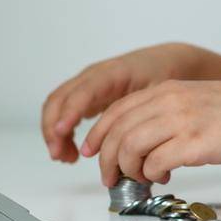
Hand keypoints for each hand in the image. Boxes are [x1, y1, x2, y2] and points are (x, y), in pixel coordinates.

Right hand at [40, 43, 201, 161]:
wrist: (166, 61)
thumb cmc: (164, 75)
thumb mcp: (160, 93)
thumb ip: (147, 115)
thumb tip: (138, 148)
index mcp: (113, 73)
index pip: (84, 91)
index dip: (70, 111)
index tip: (61, 131)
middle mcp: (94, 76)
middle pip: (59, 98)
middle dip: (53, 128)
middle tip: (60, 155)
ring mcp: (87, 84)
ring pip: (57, 106)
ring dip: (55, 133)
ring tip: (66, 158)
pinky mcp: (87, 95)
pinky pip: (64, 111)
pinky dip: (62, 132)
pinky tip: (72, 152)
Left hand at [79, 79, 220, 184]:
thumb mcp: (194, 101)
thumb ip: (165, 115)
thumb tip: (138, 145)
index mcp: (166, 90)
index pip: (115, 112)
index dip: (98, 135)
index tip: (92, 152)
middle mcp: (169, 102)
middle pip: (116, 133)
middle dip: (106, 160)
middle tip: (111, 178)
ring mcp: (181, 122)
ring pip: (129, 149)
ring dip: (128, 170)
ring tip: (142, 178)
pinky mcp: (194, 144)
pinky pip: (156, 164)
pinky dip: (153, 175)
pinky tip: (164, 176)